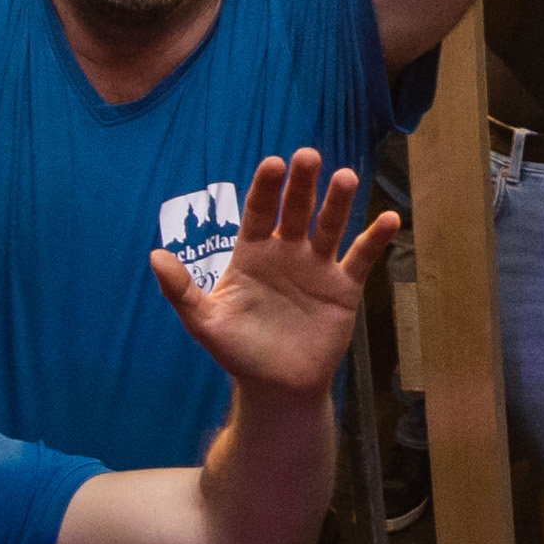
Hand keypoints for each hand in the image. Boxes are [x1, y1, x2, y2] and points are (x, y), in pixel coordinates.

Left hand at [156, 145, 403, 397]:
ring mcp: (317, 267)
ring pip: (330, 226)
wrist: (277, 387)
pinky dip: (375, 238)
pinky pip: (361, 258)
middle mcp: (287, 251)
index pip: (259, 211)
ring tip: (346, 177)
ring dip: (339, 202)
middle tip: (307, 156)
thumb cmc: (238, 351)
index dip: (265, 188)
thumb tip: (153, 255)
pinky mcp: (343, 287)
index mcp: (253, 253)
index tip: (272, 164)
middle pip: (296, 209)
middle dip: (302, 184)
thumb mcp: (204, 322)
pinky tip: (389, 218)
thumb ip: (180, 290)